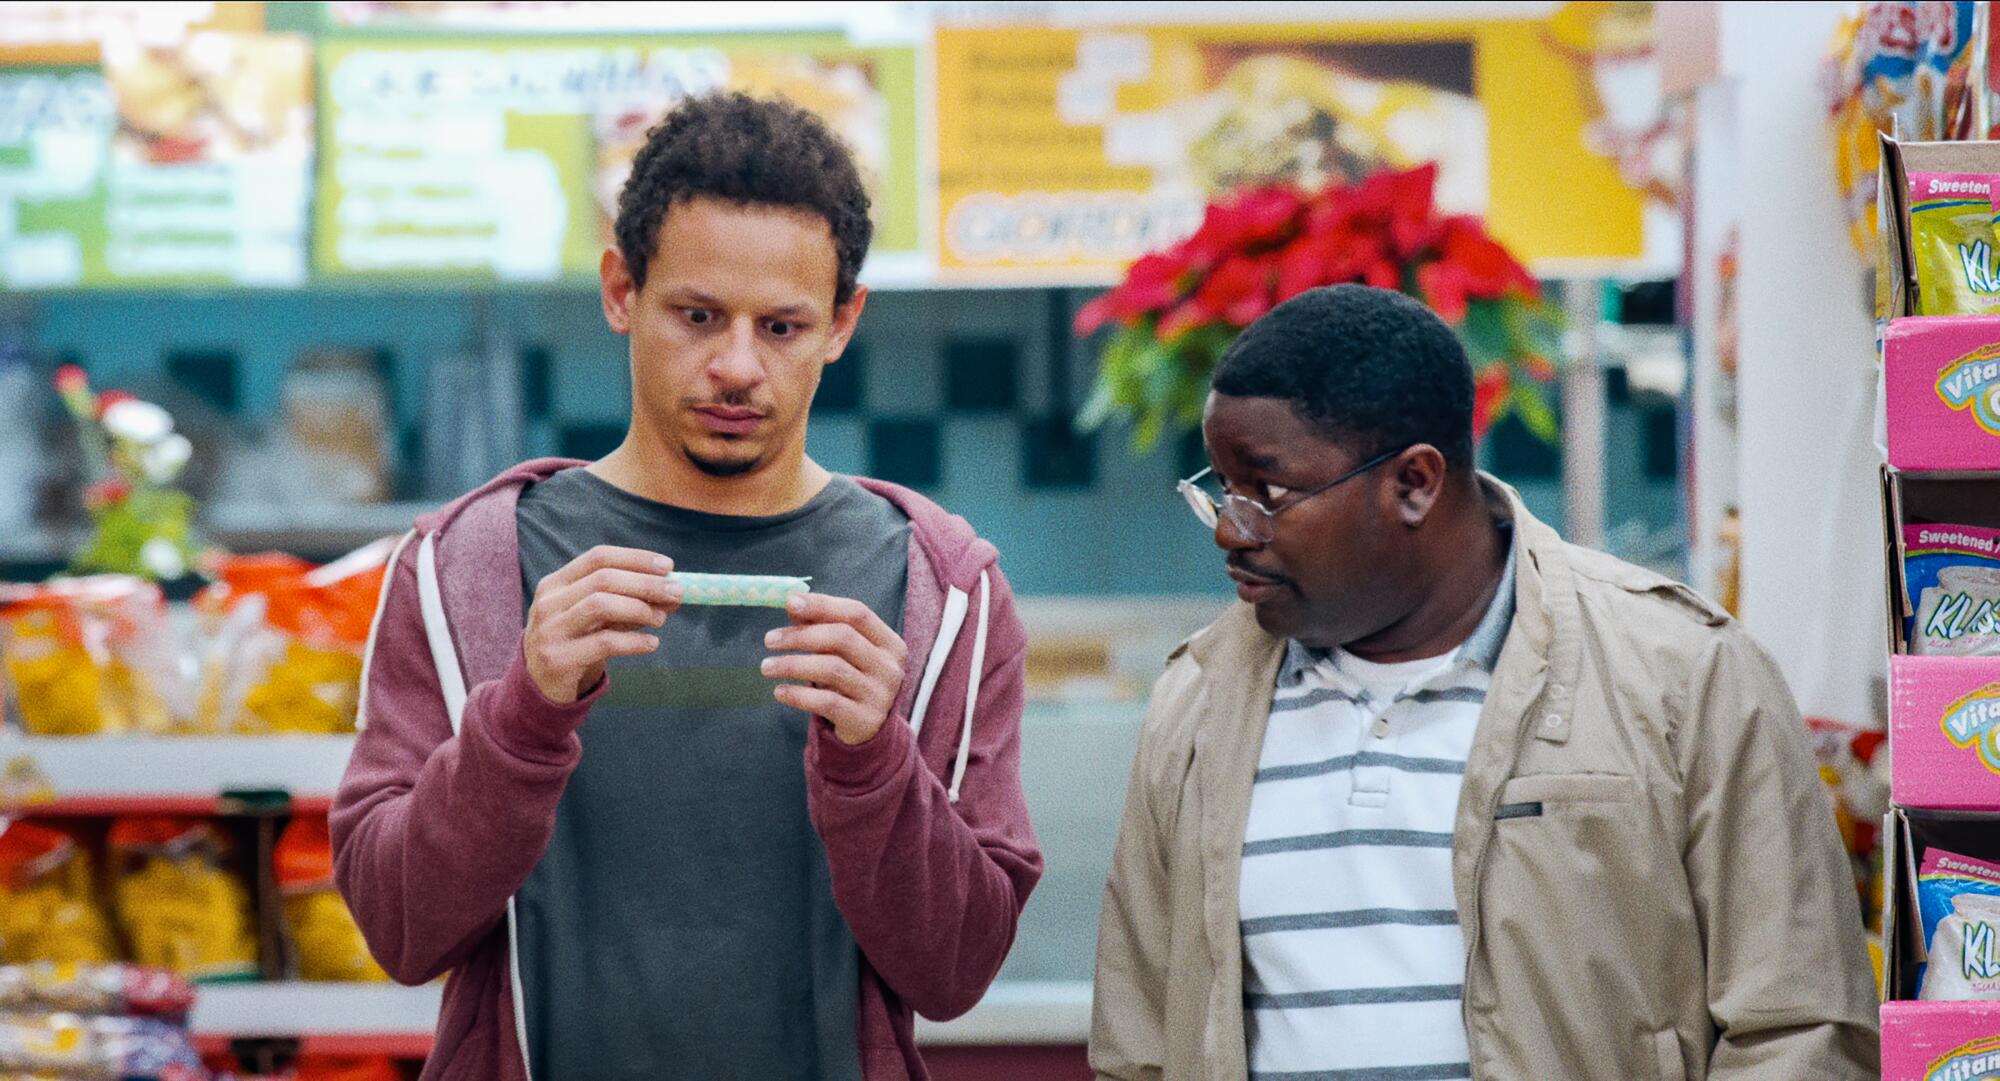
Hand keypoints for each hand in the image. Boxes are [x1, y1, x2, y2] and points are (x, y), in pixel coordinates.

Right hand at [524, 546, 683, 703]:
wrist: (539, 688)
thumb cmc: (575, 644)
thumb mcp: (597, 619)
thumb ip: (629, 603)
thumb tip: (672, 593)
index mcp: (556, 583)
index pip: (599, 557)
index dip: (636, 558)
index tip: (668, 566)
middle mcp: (549, 602)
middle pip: (604, 579)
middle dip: (646, 583)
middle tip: (676, 593)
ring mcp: (550, 630)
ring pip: (600, 605)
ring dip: (639, 609)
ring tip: (661, 619)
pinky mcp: (558, 659)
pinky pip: (603, 642)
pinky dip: (633, 641)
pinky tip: (651, 644)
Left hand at [762, 593, 907, 745]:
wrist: (870, 730)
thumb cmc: (851, 681)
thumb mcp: (842, 654)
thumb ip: (821, 626)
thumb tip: (792, 601)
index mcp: (889, 643)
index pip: (857, 613)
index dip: (823, 604)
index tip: (789, 602)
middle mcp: (889, 667)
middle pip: (843, 638)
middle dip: (801, 635)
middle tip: (769, 639)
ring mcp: (880, 695)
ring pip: (832, 669)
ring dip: (793, 665)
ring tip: (766, 666)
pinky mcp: (864, 720)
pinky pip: (826, 702)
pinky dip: (798, 695)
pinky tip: (779, 692)